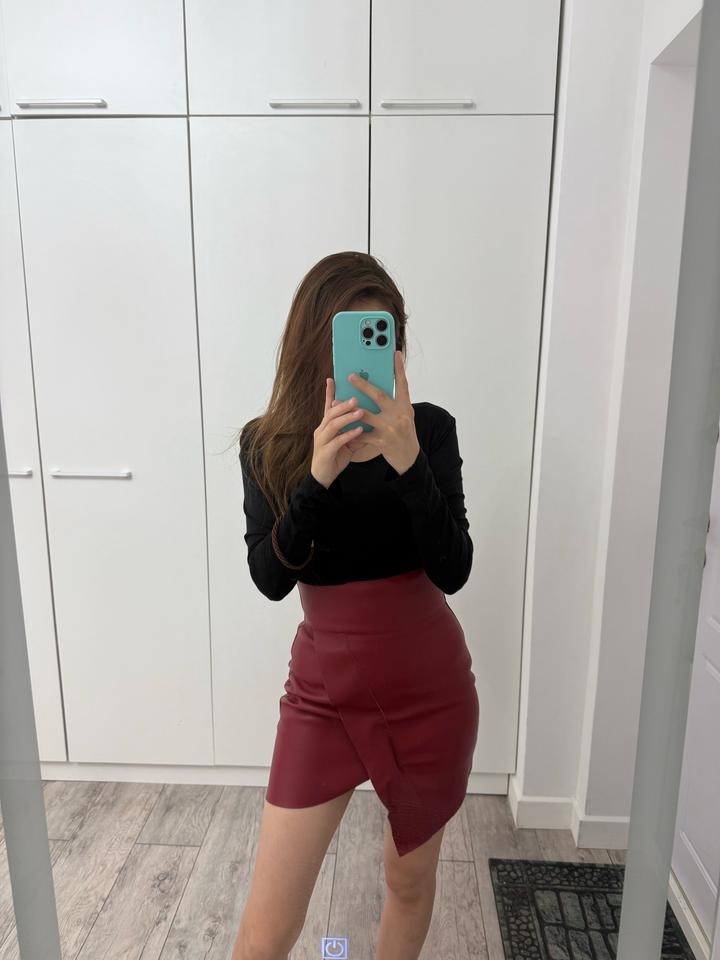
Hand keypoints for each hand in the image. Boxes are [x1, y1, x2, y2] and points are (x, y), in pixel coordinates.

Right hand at [310, 378, 365, 488]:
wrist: (323, 477)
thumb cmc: (335, 458)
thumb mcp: (347, 443)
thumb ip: (356, 432)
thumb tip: (369, 422)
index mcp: (326, 426)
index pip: (328, 406)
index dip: (330, 393)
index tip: (332, 378)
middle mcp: (321, 430)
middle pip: (331, 412)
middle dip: (344, 404)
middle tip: (356, 397)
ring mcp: (322, 440)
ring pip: (333, 424)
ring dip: (347, 417)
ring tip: (360, 411)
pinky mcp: (325, 452)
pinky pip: (337, 441)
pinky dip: (348, 435)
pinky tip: (359, 431)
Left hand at [346, 350, 420, 475]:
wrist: (409, 458)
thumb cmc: (405, 434)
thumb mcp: (405, 416)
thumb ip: (393, 403)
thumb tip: (377, 387)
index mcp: (405, 407)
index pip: (403, 384)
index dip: (399, 368)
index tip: (394, 354)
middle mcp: (399, 415)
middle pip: (379, 396)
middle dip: (363, 384)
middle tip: (350, 376)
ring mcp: (390, 429)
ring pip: (365, 414)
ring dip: (349, 407)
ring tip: (336, 401)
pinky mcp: (381, 441)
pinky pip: (362, 433)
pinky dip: (351, 429)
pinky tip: (341, 424)